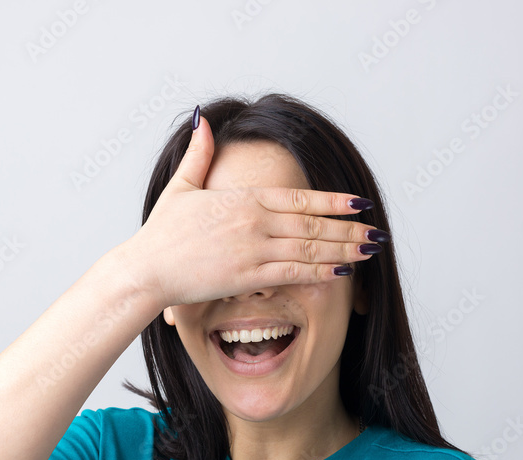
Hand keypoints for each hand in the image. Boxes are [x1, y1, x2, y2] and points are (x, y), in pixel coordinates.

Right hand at [122, 113, 383, 307]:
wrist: (145, 269)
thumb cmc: (161, 233)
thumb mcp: (181, 186)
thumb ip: (198, 153)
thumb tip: (203, 119)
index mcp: (244, 199)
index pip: (300, 198)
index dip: (334, 202)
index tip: (360, 203)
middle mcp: (254, 222)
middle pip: (313, 225)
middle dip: (349, 229)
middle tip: (377, 232)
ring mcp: (253, 250)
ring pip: (310, 249)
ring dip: (344, 250)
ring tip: (370, 251)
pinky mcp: (247, 277)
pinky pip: (293, 274)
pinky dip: (321, 272)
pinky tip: (342, 272)